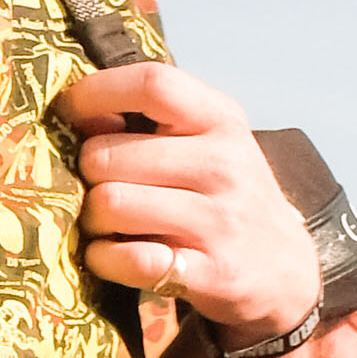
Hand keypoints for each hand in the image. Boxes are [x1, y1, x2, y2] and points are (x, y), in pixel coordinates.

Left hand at [53, 61, 317, 346]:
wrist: (284, 267)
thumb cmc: (225, 195)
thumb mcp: (206, 143)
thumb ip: (148, 122)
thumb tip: (78, 115)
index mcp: (222, 121)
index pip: (153, 85)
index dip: (97, 92)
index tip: (71, 111)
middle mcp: (225, 166)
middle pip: (106, 155)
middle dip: (86, 175)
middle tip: (104, 187)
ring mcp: (220, 221)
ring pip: (108, 204)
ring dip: (93, 219)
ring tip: (112, 223)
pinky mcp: (210, 272)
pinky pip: (128, 258)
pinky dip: (106, 259)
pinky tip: (116, 254)